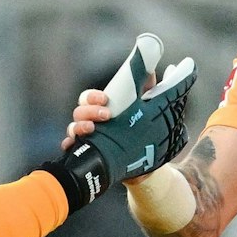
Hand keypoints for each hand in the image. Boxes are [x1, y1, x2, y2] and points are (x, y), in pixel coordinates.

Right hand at [53, 36, 195, 183]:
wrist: (147, 168)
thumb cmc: (145, 134)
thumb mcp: (152, 111)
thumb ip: (154, 90)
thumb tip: (167, 68)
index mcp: (106, 109)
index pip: (90, 98)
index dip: (93, 96)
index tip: (105, 99)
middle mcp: (94, 122)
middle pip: (79, 110)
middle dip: (89, 110)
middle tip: (106, 115)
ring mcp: (89, 139)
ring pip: (73, 128)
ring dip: (79, 126)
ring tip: (93, 129)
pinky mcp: (88, 155)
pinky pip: (71, 149)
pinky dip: (69, 145)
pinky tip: (72, 145)